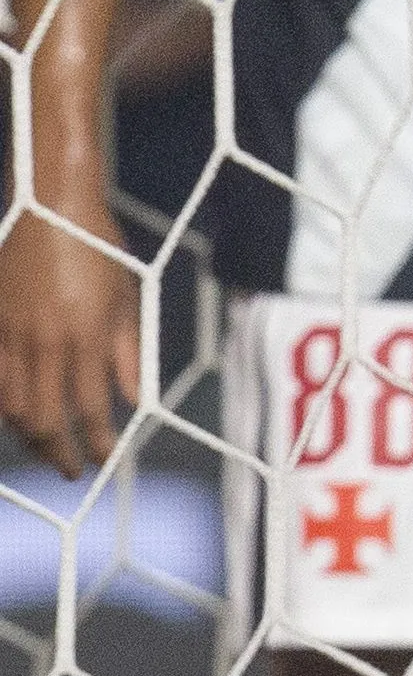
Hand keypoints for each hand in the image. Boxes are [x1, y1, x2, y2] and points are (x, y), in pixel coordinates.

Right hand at [0, 196, 142, 477]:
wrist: (51, 206)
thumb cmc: (99, 249)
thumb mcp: (126, 299)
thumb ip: (130, 354)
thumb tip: (136, 402)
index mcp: (85, 334)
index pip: (90, 408)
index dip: (98, 442)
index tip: (108, 460)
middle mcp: (44, 340)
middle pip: (44, 418)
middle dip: (59, 452)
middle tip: (73, 469)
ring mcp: (9, 333)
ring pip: (11, 406)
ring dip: (28, 435)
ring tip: (47, 448)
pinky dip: (2, 407)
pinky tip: (15, 417)